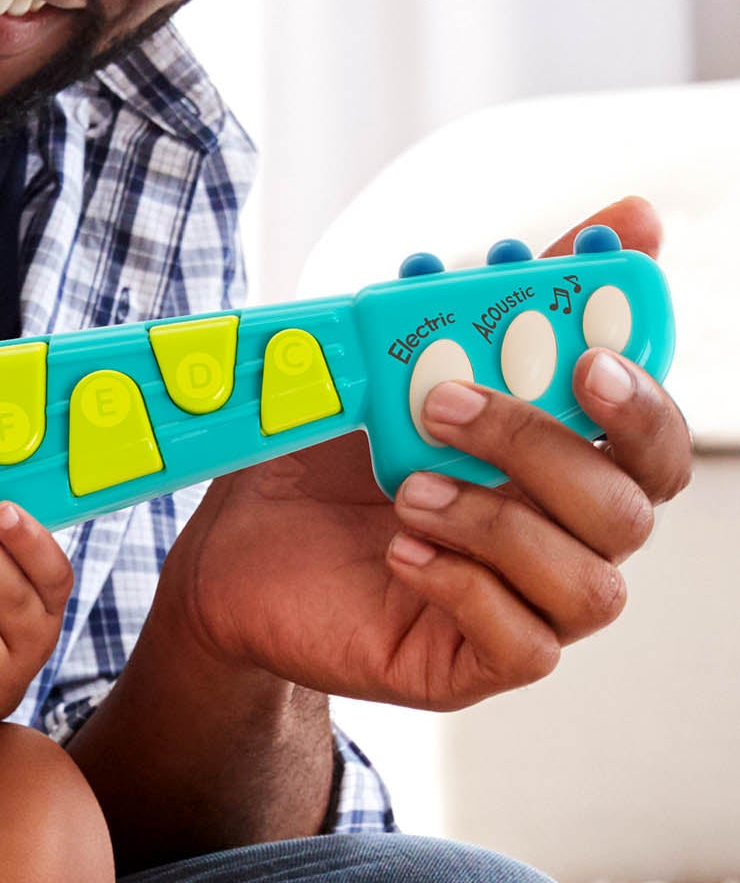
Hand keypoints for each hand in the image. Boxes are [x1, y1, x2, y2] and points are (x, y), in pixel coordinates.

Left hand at [171, 198, 691, 709]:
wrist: (230, 549)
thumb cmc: (324, 458)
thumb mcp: (389, 367)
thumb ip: (496, 301)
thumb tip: (623, 218)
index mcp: (560, 462)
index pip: (652, 434)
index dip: (645, 392)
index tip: (586, 352)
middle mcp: (563, 537)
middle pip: (633, 504)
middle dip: (549, 446)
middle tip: (450, 402)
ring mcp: (528, 607)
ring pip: (590, 581)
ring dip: (498, 521)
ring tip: (408, 488)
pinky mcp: (475, 664)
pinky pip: (524, 645)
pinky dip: (465, 586)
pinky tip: (401, 552)